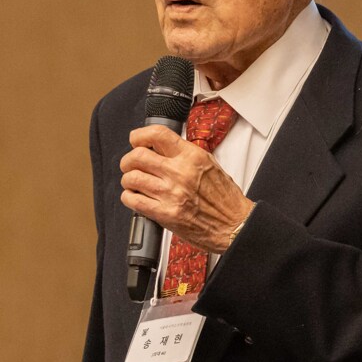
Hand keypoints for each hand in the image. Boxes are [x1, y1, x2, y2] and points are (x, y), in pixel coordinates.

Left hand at [119, 125, 255, 253]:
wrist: (234, 226)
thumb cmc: (225, 199)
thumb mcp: (209, 165)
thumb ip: (185, 155)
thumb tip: (161, 147)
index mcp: (192, 157)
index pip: (157, 134)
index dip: (139, 135)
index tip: (135, 140)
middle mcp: (180, 173)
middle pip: (137, 156)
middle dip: (128, 160)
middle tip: (130, 165)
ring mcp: (171, 193)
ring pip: (132, 178)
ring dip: (128, 180)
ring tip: (134, 183)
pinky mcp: (164, 213)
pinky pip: (133, 201)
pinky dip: (129, 198)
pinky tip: (135, 198)